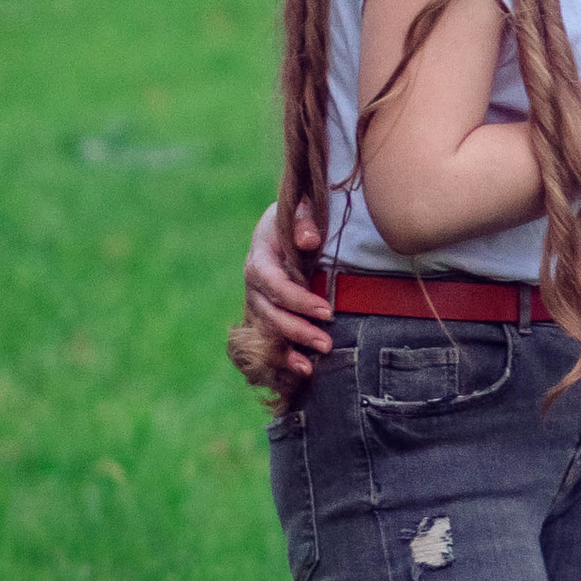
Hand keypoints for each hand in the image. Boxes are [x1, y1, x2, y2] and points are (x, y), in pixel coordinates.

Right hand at [231, 199, 332, 390]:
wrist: (283, 228)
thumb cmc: (298, 218)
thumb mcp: (300, 209)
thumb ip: (305, 220)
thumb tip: (309, 240)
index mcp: (260, 258)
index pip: (274, 284)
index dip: (298, 300)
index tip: (327, 312)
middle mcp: (253, 284)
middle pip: (269, 313)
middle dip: (297, 331)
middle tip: (326, 344)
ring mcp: (256, 302)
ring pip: (264, 331)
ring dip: (285, 352)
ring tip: (309, 369)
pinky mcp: (264, 315)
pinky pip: (266, 340)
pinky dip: (280, 357)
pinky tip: (299, 371)